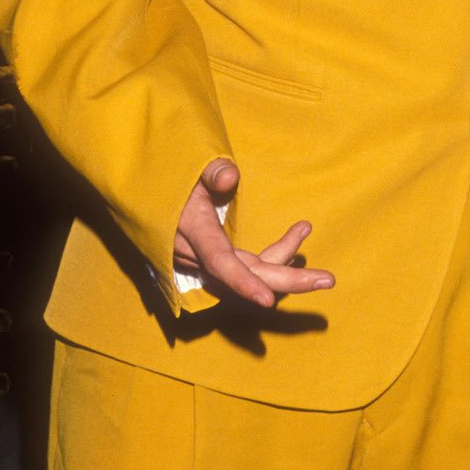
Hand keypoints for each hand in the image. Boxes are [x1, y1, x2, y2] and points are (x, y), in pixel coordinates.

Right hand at [173, 159, 334, 308]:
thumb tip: (231, 177)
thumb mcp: (187, 170)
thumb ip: (209, 172)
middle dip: (289, 280)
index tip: (268, 300)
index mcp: (193, 235)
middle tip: (328, 279)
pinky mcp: (209, 262)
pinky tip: (292, 243)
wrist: (140, 198)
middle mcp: (198, 257)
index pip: (220, 263)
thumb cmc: (167, 180)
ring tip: (303, 228)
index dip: (244, 282)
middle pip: (248, 276)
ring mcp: (203, 263)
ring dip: (281, 256)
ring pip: (249, 270)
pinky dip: (268, 258)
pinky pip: (243, 267)